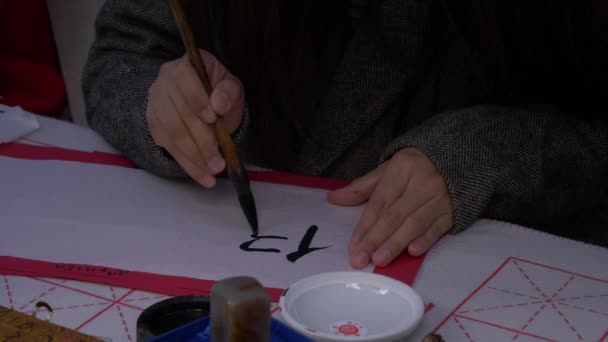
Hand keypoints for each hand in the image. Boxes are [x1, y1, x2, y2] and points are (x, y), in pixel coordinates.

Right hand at [146, 49, 244, 186]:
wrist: (205, 104)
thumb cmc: (219, 92)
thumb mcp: (231, 86)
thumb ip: (229, 91)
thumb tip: (219, 103)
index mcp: (183, 66)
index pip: (184, 78)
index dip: (196, 98)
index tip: (213, 118)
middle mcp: (163, 84)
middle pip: (180, 114)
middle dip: (202, 141)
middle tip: (219, 162)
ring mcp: (156, 106)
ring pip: (174, 135)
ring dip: (195, 157)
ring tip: (214, 172)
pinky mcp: (154, 127)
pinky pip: (171, 149)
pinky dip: (189, 166)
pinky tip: (204, 177)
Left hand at [328, 148, 453, 268]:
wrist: (456, 159)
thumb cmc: (413, 168)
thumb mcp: (387, 170)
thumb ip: (361, 187)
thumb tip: (333, 199)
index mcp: (401, 169)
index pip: (380, 202)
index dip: (366, 226)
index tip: (354, 247)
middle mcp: (421, 183)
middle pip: (395, 215)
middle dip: (376, 239)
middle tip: (361, 260)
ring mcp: (439, 197)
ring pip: (415, 223)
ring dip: (396, 243)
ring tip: (380, 260)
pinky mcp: (453, 211)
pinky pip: (438, 228)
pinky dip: (426, 240)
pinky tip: (412, 252)